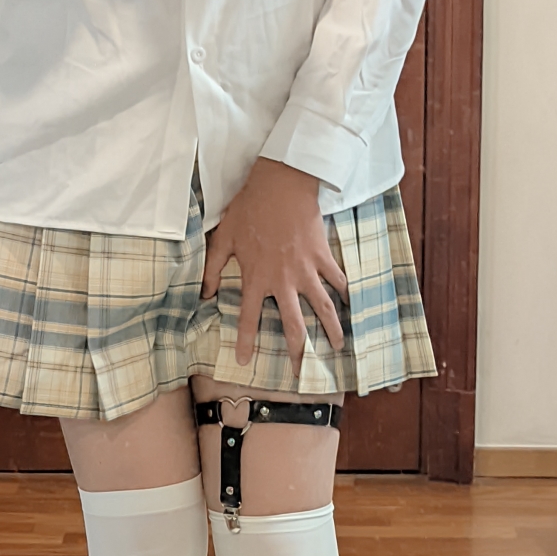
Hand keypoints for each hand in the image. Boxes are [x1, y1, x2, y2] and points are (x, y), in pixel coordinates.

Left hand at [200, 158, 348, 373]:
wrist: (281, 183)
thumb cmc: (249, 208)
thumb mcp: (223, 238)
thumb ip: (213, 268)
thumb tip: (204, 294)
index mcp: (256, 278)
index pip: (249, 318)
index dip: (246, 342)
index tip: (246, 362)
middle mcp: (283, 281)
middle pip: (293, 325)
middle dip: (299, 351)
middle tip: (303, 371)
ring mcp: (306, 270)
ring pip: (322, 308)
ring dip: (331, 330)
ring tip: (337, 347)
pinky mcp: (322, 256)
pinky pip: (337, 281)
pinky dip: (346, 295)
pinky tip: (352, 309)